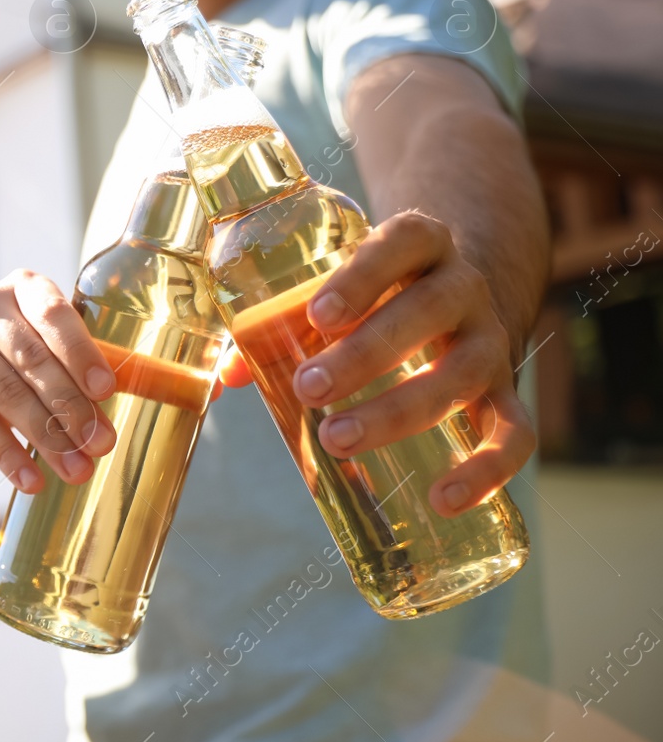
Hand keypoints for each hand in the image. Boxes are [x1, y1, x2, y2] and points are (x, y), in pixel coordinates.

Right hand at [0, 270, 118, 493]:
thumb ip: (86, 364)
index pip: (53, 314)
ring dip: (47, 438)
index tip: (107, 390)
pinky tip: (32, 480)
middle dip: (71, 406)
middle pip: (32, 359)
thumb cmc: (17, 364)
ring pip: (7, 394)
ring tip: (77, 471)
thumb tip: (149, 387)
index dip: (81, 352)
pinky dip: (9, 457)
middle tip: (101, 443)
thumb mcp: (49, 351)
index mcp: (22, 287)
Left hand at [261, 211, 535, 516]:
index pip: (401, 242)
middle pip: (426, 312)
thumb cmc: (373, 293)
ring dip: (398, 411)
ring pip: (460, 374)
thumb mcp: (336, 288)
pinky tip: (444, 499)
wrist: (456, 292)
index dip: (363, 277)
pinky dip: (488, 469)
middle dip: (365, 355)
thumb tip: (225, 376)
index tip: (318, 315)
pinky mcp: (507, 392)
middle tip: (308, 388)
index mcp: (419, 243)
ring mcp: (491, 339)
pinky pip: (515, 432)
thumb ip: (280, 322)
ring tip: (338, 440)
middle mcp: (463, 285)